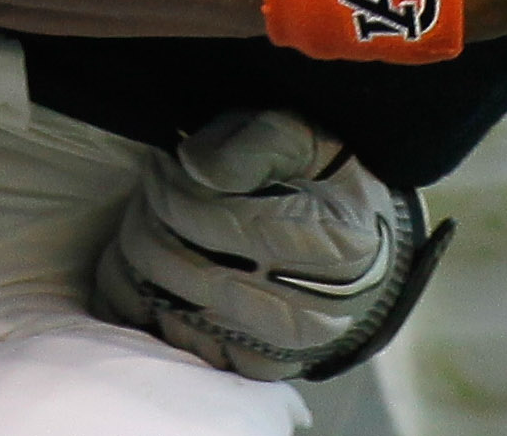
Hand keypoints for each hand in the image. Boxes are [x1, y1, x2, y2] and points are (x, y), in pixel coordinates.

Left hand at [94, 108, 450, 380]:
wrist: (366, 254)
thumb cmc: (330, 185)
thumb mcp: (307, 139)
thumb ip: (256, 142)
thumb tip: (193, 163)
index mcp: (330, 245)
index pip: (216, 222)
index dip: (173, 187)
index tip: (163, 161)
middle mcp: (307, 311)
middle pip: (184, 269)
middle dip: (150, 219)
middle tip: (152, 188)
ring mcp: (278, 349)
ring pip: (169, 310)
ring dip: (140, 261)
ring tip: (151, 222)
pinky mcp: (255, 367)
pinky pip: (176, 342)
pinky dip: (150, 306)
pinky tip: (150, 269)